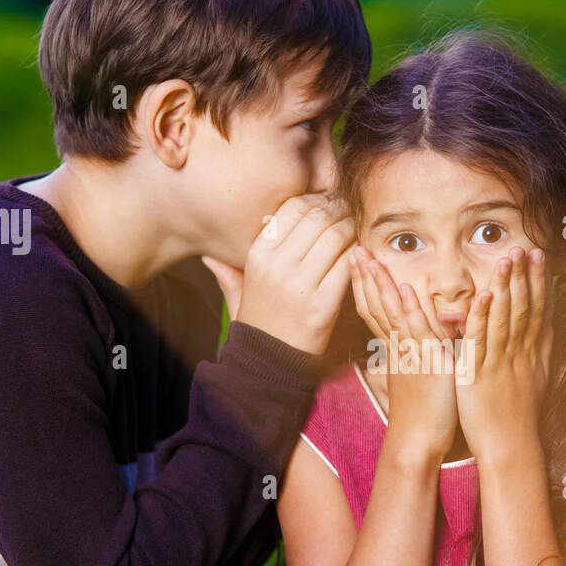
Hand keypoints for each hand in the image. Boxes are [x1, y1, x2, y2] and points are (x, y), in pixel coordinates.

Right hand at [201, 193, 352, 355]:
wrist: (268, 366)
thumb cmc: (259, 323)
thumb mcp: (238, 295)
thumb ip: (227, 273)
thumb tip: (208, 257)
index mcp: (257, 256)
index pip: (292, 207)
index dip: (315, 199)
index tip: (327, 202)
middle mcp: (276, 267)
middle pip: (317, 217)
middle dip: (338, 209)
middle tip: (348, 210)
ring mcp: (300, 286)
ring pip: (336, 236)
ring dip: (351, 228)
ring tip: (355, 229)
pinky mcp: (323, 305)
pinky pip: (347, 265)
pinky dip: (357, 255)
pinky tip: (358, 254)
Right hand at [349, 246, 457, 462]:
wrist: (418, 442)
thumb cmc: (422, 413)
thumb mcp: (420, 373)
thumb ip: (420, 349)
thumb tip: (424, 333)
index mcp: (396, 348)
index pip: (375, 310)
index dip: (365, 285)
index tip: (356, 262)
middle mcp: (398, 347)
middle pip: (375, 305)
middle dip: (365, 277)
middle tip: (352, 249)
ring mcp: (410, 353)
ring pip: (389, 312)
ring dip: (379, 283)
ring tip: (367, 258)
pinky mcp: (427, 362)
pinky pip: (415, 331)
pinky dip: (408, 309)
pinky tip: (402, 288)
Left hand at [455, 246, 552, 462]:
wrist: (509, 447)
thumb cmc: (518, 416)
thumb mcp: (535, 379)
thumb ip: (536, 351)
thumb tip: (543, 330)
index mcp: (533, 353)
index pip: (540, 309)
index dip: (539, 280)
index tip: (540, 254)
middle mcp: (520, 354)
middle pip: (525, 308)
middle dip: (525, 275)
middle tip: (525, 245)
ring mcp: (500, 363)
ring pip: (503, 318)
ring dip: (505, 287)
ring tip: (506, 259)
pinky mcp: (478, 374)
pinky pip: (479, 342)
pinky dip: (480, 318)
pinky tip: (481, 296)